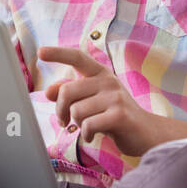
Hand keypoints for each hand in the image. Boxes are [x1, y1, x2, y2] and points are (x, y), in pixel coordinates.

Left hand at [37, 45, 160, 156]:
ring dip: (77, 124)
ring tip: (87, 127)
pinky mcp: (120, 115)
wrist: (146, 134)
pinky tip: (92, 135)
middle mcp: (108, 81)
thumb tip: (48, 91)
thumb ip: (72, 94)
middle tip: (64, 121)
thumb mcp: (92, 101)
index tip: (40, 52)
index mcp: (100, 74)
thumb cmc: (115, 116)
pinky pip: (88, 125)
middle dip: (60, 110)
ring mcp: (116, 97)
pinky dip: (86, 134)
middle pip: (67, 91)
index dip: (58, 54)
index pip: (78, 57)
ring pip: (76, 111)